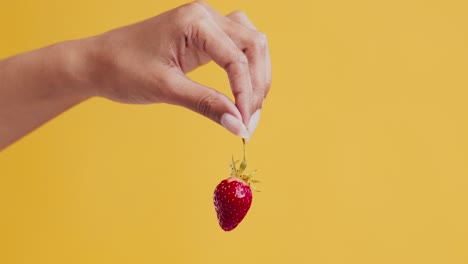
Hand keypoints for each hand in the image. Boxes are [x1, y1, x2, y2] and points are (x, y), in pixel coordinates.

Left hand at [83, 1, 270, 138]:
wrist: (96, 62)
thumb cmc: (122, 68)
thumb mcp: (165, 89)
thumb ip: (206, 104)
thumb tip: (238, 125)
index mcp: (195, 21)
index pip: (237, 58)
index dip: (246, 94)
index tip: (245, 125)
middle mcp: (206, 16)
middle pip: (254, 46)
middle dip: (257, 85)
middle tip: (249, 120)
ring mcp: (206, 24)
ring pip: (251, 45)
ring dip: (257, 76)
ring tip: (250, 108)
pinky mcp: (204, 37)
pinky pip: (238, 49)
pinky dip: (245, 71)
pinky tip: (242, 91)